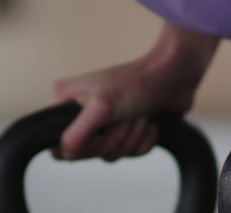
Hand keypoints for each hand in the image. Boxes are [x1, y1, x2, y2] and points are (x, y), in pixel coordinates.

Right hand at [51, 55, 199, 161]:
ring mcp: (102, 122)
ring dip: (131, 138)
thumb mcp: (102, 107)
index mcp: (64, 101)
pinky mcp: (123, 131)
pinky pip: (128, 153)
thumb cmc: (136, 83)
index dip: (80, 147)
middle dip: (113, 139)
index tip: (97, 133)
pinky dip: (142, 141)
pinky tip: (148, 123)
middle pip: (87, 153)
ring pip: (110, 154)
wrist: (172, 77)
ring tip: (138, 116)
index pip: (58, 144)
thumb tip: (65, 151)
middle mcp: (80, 112)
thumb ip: (78, 132)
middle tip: (123, 118)